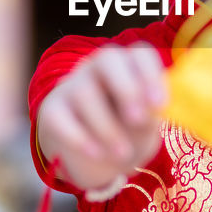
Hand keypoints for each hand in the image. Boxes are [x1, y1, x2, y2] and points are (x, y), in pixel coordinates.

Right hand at [37, 43, 166, 192]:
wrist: (98, 157)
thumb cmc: (129, 130)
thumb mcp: (144, 125)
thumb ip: (148, 116)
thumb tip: (149, 113)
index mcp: (129, 65)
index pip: (140, 54)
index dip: (150, 74)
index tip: (160, 104)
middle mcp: (98, 68)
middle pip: (107, 60)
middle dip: (126, 88)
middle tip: (138, 120)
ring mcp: (72, 86)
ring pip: (85, 93)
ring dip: (107, 127)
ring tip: (123, 154)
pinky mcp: (51, 110)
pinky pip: (60, 118)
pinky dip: (79, 138)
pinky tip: (97, 153)